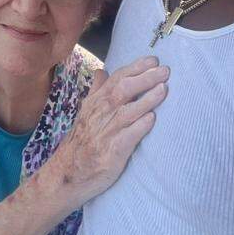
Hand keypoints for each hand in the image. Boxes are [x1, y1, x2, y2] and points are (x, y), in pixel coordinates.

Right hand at [48, 56, 169, 208]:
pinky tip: (152, 119)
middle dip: (145, 79)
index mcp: (96, 102)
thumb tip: (102, 70)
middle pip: (123, 90)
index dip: (135, 68)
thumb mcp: (86, 112)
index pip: (117, 79)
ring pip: (127, 111)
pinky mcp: (112, 152)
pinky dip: (139, 127)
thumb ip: (97, 91)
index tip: (153, 60)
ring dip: (146, 99)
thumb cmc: (82, 141)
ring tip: (163, 89)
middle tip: (165, 71)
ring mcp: (106, 133)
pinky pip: (127, 137)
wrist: (68, 174)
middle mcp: (100, 114)